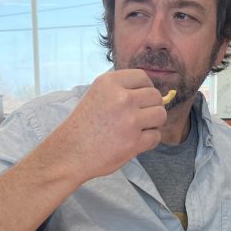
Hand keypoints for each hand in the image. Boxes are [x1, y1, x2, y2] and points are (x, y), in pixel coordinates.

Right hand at [47, 69, 166, 179]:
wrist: (70, 153)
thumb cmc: (83, 126)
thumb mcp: (97, 95)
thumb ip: (120, 90)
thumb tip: (150, 92)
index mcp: (109, 82)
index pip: (143, 77)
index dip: (145, 89)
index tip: (140, 100)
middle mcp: (121, 98)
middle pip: (155, 96)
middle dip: (151, 107)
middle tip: (140, 117)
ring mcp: (129, 120)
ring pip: (160, 115)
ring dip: (154, 123)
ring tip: (139, 129)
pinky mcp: (134, 142)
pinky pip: (156, 136)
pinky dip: (149, 141)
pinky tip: (135, 142)